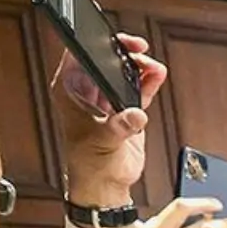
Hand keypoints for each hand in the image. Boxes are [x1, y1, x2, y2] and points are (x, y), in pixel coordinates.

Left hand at [52, 32, 167, 208]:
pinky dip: (148, 82)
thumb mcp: (101, 142)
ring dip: (140, 67)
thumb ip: (119, 126)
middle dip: (124, 53)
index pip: (80, 55)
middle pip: (106, 59)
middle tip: (139, 51)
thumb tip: (134, 116)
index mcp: (70, 91)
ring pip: (124, 72)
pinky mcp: (125, 110)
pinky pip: (138, 88)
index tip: (114, 40)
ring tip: (153, 67)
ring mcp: (107, 100)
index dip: (97, 43)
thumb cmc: (90, 166)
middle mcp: (87, 92)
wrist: (105, 187)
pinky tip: (156, 76)